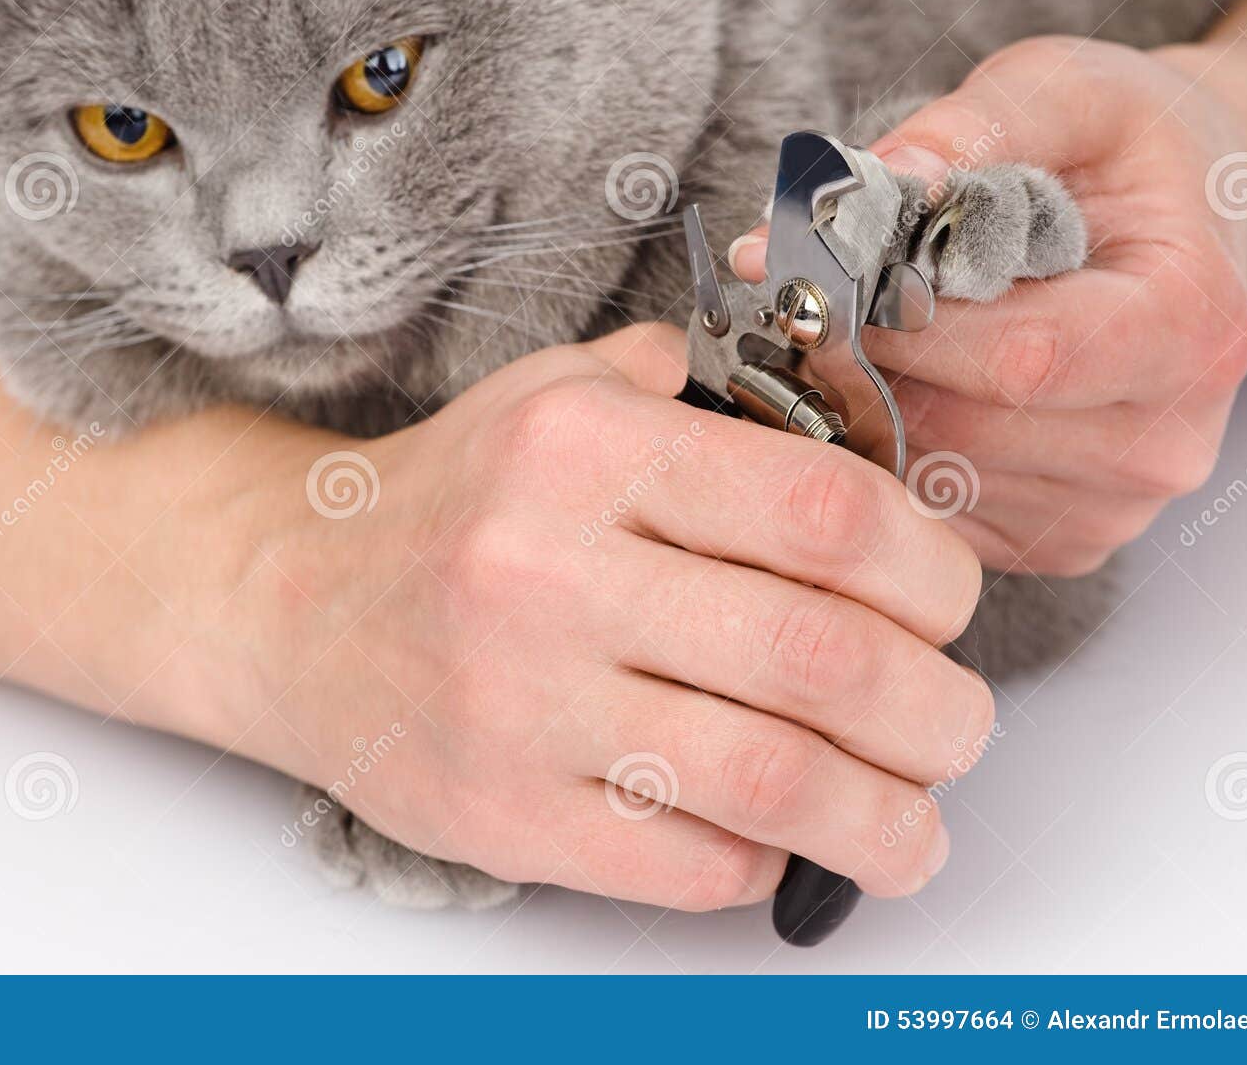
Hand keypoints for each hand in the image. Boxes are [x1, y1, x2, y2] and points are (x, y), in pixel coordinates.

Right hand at [238, 324, 990, 909]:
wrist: (290, 600)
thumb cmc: (452, 496)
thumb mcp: (555, 391)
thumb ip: (695, 384)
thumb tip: (847, 418)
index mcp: (586, 449)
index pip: (823, 514)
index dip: (929, 569)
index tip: (947, 601)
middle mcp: (550, 571)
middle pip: (821, 660)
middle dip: (939, 711)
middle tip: (957, 723)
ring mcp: (520, 702)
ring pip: (772, 782)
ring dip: (885, 818)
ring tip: (915, 819)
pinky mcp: (499, 811)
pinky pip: (684, 862)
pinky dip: (766, 861)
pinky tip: (783, 839)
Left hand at [729, 36, 1246, 576]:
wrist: (1176, 211)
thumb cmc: (1123, 151)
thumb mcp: (1062, 92)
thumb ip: (966, 131)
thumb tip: (861, 191)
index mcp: (1186, 327)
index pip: (1019, 361)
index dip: (904, 324)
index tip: (828, 277)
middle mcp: (1160, 437)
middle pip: (963, 429)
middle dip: (864, 364)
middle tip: (805, 307)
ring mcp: (1108, 501)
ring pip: (933, 477)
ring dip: (860, 410)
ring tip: (839, 337)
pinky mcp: (1055, 535)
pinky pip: (932, 510)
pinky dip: (879, 452)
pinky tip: (872, 386)